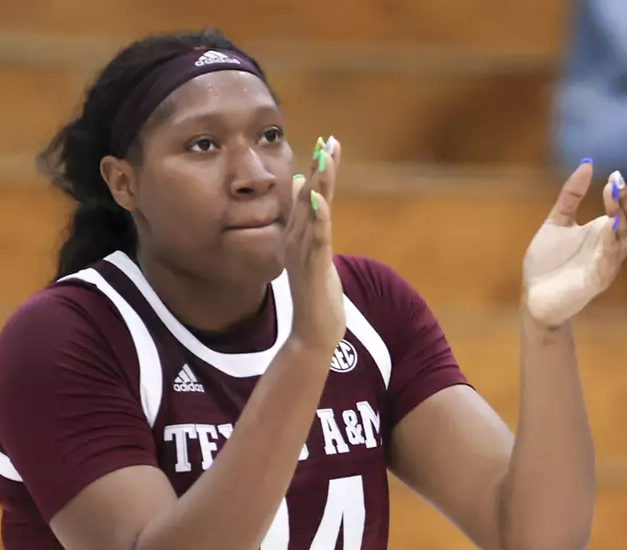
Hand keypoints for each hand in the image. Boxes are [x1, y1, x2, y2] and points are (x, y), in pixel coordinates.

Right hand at [284, 136, 346, 357]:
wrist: (312, 330)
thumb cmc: (314, 293)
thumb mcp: (312, 253)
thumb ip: (306, 222)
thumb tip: (300, 191)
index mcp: (299, 235)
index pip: (310, 196)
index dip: (320, 169)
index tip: (329, 142)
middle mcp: (297, 240)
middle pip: (309, 198)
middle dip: (321, 169)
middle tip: (328, 141)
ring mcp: (303, 254)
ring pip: (311, 213)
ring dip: (318, 185)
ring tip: (324, 159)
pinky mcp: (311, 269)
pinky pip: (315, 239)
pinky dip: (318, 217)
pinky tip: (319, 199)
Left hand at [522, 161, 626, 328]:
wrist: (534, 298)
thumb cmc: (547, 263)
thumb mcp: (557, 222)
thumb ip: (571, 195)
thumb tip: (587, 162)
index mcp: (605, 232)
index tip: (618, 175)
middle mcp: (611, 246)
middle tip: (618, 181)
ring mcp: (607, 263)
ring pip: (625, 236)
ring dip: (622, 214)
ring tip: (613, 194)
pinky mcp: (597, 279)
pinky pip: (611, 259)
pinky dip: (612, 241)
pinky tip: (609, 224)